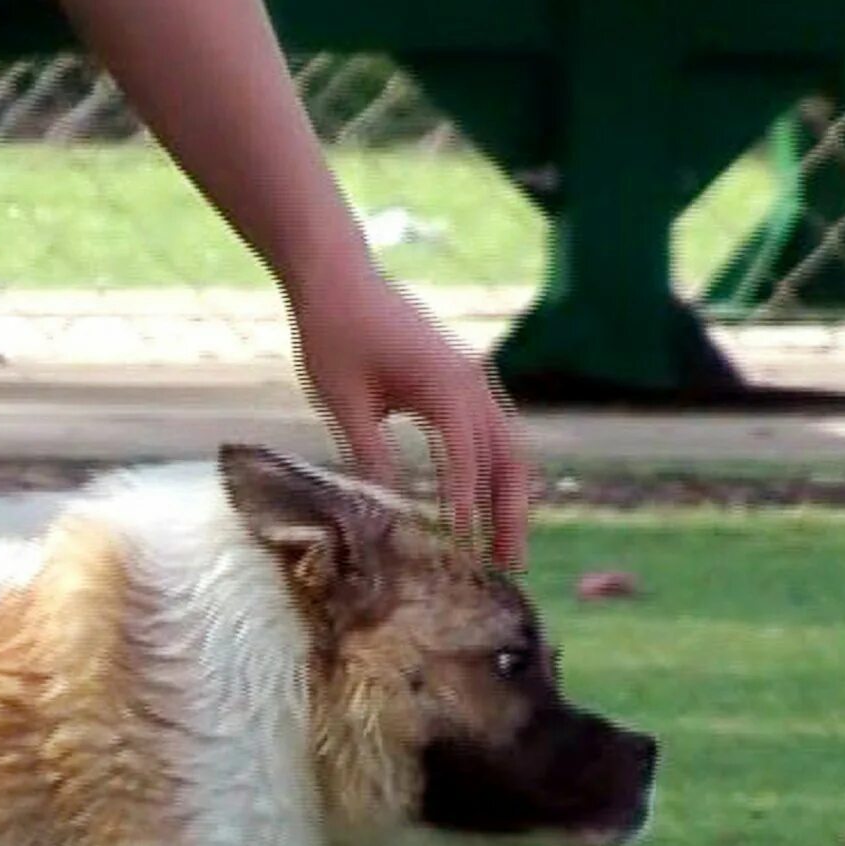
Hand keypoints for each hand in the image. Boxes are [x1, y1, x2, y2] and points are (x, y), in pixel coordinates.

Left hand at [288, 263, 532, 568]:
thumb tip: (386, 512)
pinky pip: (489, 435)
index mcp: (443, 383)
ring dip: (508, 499)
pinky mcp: (460, 383)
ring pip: (506, 448)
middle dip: (511, 513)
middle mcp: (470, 381)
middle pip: (507, 456)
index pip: (466, 453)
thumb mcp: (343, 401)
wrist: (339, 279)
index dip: (467, 501)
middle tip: (508, 566)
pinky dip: (493, 474)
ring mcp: (470, 381)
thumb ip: (369, 453)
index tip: (465, 544)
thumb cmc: (334, 334)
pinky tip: (485, 510)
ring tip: (503, 550)